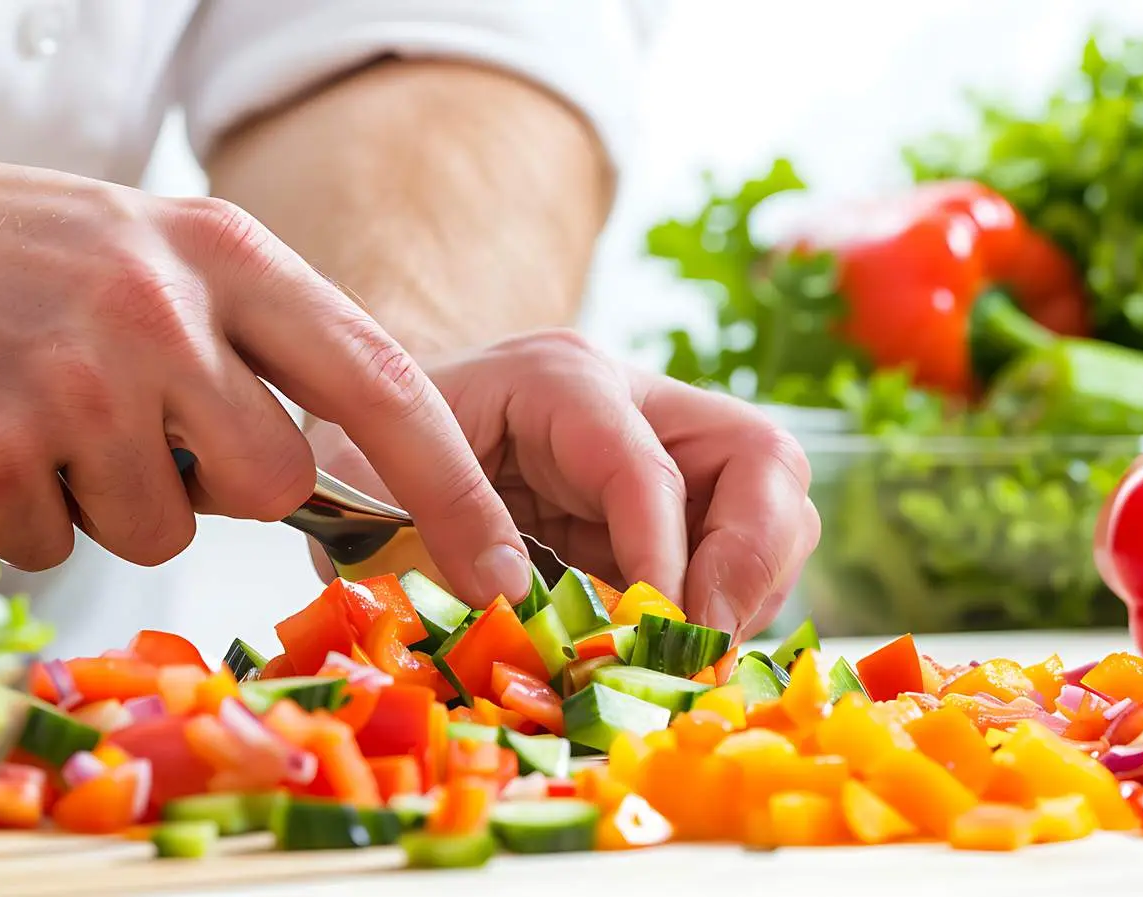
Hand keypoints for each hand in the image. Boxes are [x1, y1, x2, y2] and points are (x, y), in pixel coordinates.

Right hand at [0, 118, 531, 599]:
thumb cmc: (29, 251)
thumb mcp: (168, 251)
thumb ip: (264, 346)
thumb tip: (350, 480)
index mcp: (228, 254)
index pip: (383, 383)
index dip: (453, 489)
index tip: (503, 570)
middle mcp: (160, 311)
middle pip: (274, 486)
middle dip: (221, 484)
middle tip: (140, 423)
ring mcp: (70, 380)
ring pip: (159, 532)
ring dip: (109, 499)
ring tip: (47, 412)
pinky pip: (49, 549)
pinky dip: (22, 513)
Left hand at [306, 330, 819, 637]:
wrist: (370, 413)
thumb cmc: (367, 440)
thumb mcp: (373, 478)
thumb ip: (441, 528)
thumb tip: (515, 606)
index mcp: (559, 380)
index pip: (649, 467)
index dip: (663, 559)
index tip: (652, 640)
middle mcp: (630, 397)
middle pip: (763, 457)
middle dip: (751, 562)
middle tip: (701, 648)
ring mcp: (660, 440)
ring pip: (774, 498)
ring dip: (750, 587)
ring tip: (685, 655)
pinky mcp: (668, 490)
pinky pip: (741, 539)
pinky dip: (727, 598)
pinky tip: (671, 642)